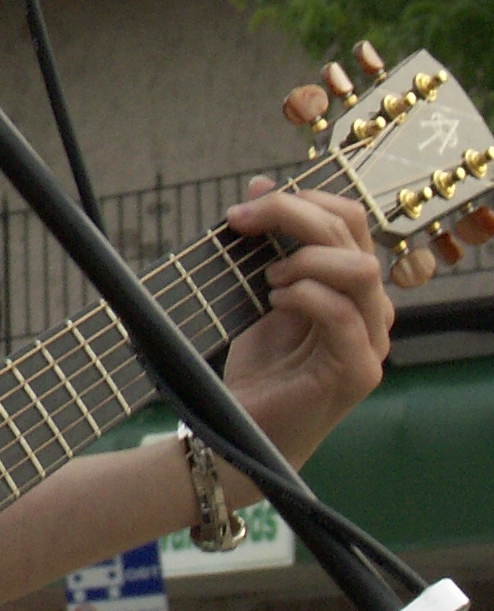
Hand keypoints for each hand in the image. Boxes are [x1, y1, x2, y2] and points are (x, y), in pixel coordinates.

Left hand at [220, 178, 392, 467]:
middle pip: (353, 236)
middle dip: (292, 216)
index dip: (301, 200)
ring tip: (267, 278)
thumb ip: (263, 243)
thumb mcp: (253, 292)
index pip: (349, 220)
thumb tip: (261, 183)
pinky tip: (274, 302)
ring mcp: (371, 342)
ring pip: (361, 271)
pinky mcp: (358, 373)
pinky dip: (305, 297)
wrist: (238, 427)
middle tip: (241, 223)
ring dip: (305, 260)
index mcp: (350, 285)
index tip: (244, 207)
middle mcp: (370, 310)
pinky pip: (344, 316)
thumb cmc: (254, 365)